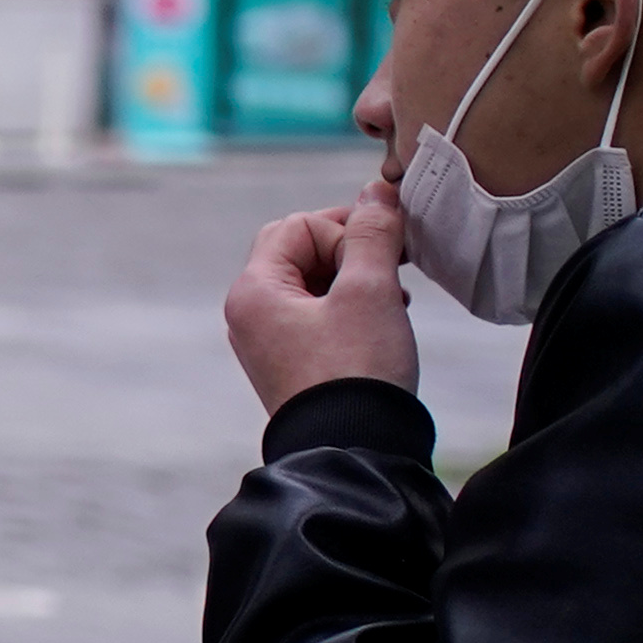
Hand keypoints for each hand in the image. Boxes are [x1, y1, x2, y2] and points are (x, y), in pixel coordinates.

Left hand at [228, 183, 423, 413]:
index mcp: (253, 292)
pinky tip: (383, 323)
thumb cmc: (357, 372)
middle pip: (298, 251)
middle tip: (392, 269)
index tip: (386, 255)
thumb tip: (376, 193)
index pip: (298, 226)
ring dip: (356, 280)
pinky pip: (317, 315)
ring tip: (393, 301)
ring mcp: (268, 342)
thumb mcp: (370, 291)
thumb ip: (372, 234)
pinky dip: (350, 308)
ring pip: (312, 283)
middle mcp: (250, 314)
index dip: (346, 231)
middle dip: (350, 252)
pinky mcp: (292, 363)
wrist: (356, 450)